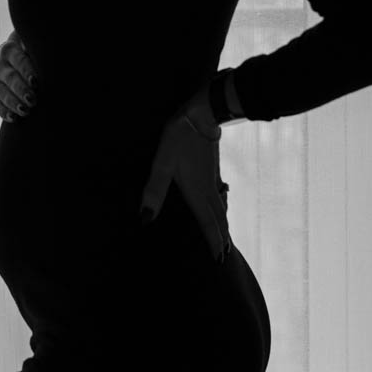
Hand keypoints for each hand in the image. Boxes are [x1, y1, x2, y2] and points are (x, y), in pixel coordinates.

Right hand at [0, 29, 37, 122]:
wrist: (16, 55)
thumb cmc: (33, 54)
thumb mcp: (34, 49)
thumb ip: (42, 55)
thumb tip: (56, 68)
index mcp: (11, 50)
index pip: (19, 61)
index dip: (26, 71)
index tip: (35, 82)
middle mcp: (1, 65)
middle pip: (10, 78)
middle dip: (21, 90)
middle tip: (32, 100)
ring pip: (1, 91)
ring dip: (13, 102)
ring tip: (25, 111)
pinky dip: (2, 111)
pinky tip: (13, 118)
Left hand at [139, 91, 231, 263]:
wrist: (202, 112)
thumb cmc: (180, 137)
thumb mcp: (162, 162)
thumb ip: (154, 190)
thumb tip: (145, 219)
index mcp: (196, 191)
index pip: (207, 222)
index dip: (212, 240)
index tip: (218, 259)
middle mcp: (207, 188)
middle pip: (217, 217)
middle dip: (220, 237)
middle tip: (225, 256)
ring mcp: (211, 177)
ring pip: (220, 205)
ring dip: (222, 222)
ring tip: (225, 235)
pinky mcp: (211, 167)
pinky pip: (219, 193)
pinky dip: (222, 205)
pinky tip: (222, 198)